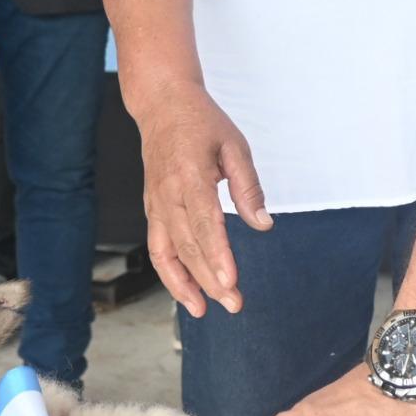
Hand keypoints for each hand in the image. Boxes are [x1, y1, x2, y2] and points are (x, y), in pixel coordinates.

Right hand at [135, 80, 268, 314]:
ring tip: (205, 310)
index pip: (205, 224)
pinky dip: (169, 272)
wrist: (162, 105)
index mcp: (190, 174)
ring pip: (167, 252)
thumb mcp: (234, 145)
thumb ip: (248, 187)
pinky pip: (157, 247)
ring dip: (185, 284)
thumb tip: (263, 225)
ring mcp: (156, 203)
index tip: (231, 282)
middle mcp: (167, 193)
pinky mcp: (152, 208)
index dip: (217, 256)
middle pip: (188, 246)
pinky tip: (186, 292)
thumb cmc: (202, 122)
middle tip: (234, 304)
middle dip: (209, 280)